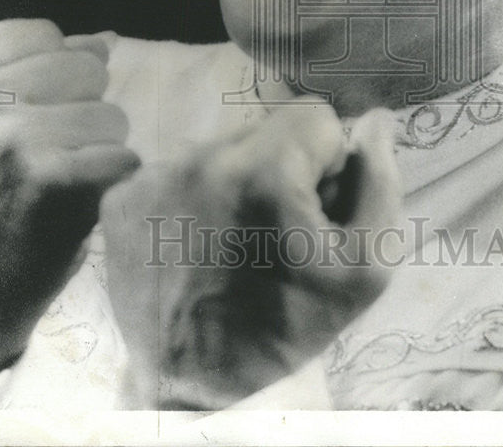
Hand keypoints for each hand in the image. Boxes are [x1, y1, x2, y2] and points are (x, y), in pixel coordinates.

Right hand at [0, 19, 139, 370]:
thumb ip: (40, 75)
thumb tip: (99, 42)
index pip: (40, 35)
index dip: (58, 70)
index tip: (40, 111)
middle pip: (82, 70)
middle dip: (83, 111)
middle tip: (52, 156)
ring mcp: (12, 139)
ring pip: (109, 117)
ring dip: (100, 151)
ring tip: (61, 186)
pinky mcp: (48, 180)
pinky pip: (120, 159)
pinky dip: (110, 185)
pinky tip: (76, 206)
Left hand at [100, 99, 401, 408]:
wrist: (198, 389)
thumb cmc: (292, 324)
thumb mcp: (368, 265)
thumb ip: (381, 180)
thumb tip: (376, 119)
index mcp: (263, 172)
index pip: (314, 113)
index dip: (328, 160)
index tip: (315, 208)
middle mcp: (199, 159)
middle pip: (265, 126)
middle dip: (283, 164)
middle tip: (278, 227)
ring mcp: (152, 177)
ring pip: (220, 145)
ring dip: (239, 177)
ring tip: (237, 238)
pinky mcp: (121, 198)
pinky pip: (176, 168)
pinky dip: (195, 194)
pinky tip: (199, 241)